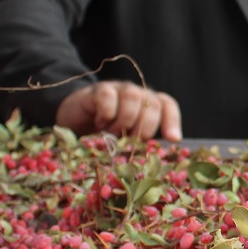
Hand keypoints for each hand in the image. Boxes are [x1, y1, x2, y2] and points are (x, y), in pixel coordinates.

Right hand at [55, 82, 182, 141]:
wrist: (74, 121)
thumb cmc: (104, 133)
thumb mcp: (125, 140)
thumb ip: (140, 142)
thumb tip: (152, 159)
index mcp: (147, 105)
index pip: (167, 105)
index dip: (172, 121)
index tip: (173, 139)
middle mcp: (136, 94)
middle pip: (152, 103)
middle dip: (145, 126)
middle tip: (130, 141)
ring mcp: (117, 89)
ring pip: (132, 96)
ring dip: (124, 120)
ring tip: (112, 133)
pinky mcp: (98, 90)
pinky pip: (108, 96)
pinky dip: (106, 113)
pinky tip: (99, 122)